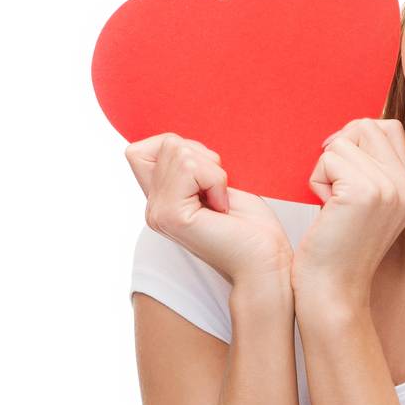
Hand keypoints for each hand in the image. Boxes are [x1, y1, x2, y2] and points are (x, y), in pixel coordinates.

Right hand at [124, 133, 291, 285]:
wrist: (266, 262)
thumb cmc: (252, 227)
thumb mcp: (215, 183)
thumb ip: (186, 166)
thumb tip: (175, 141)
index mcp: (161, 200)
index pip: (138, 150)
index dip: (178, 148)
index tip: (207, 176)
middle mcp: (154, 208)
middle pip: (167, 144)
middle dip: (204, 159)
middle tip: (220, 193)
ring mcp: (159, 213)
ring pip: (178, 151)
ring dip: (212, 171)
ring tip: (222, 202)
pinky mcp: (171, 216)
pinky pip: (189, 167)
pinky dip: (215, 179)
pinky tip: (221, 207)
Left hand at [293, 118, 404, 304]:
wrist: (333, 290)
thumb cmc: (338, 248)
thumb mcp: (367, 203)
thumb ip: (372, 168)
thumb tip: (351, 129)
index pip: (388, 128)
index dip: (357, 139)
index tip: (341, 172)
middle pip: (367, 126)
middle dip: (341, 150)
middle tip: (334, 189)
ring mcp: (389, 188)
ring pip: (345, 140)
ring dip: (326, 168)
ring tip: (331, 204)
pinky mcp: (364, 192)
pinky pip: (329, 158)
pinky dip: (317, 180)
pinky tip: (324, 209)